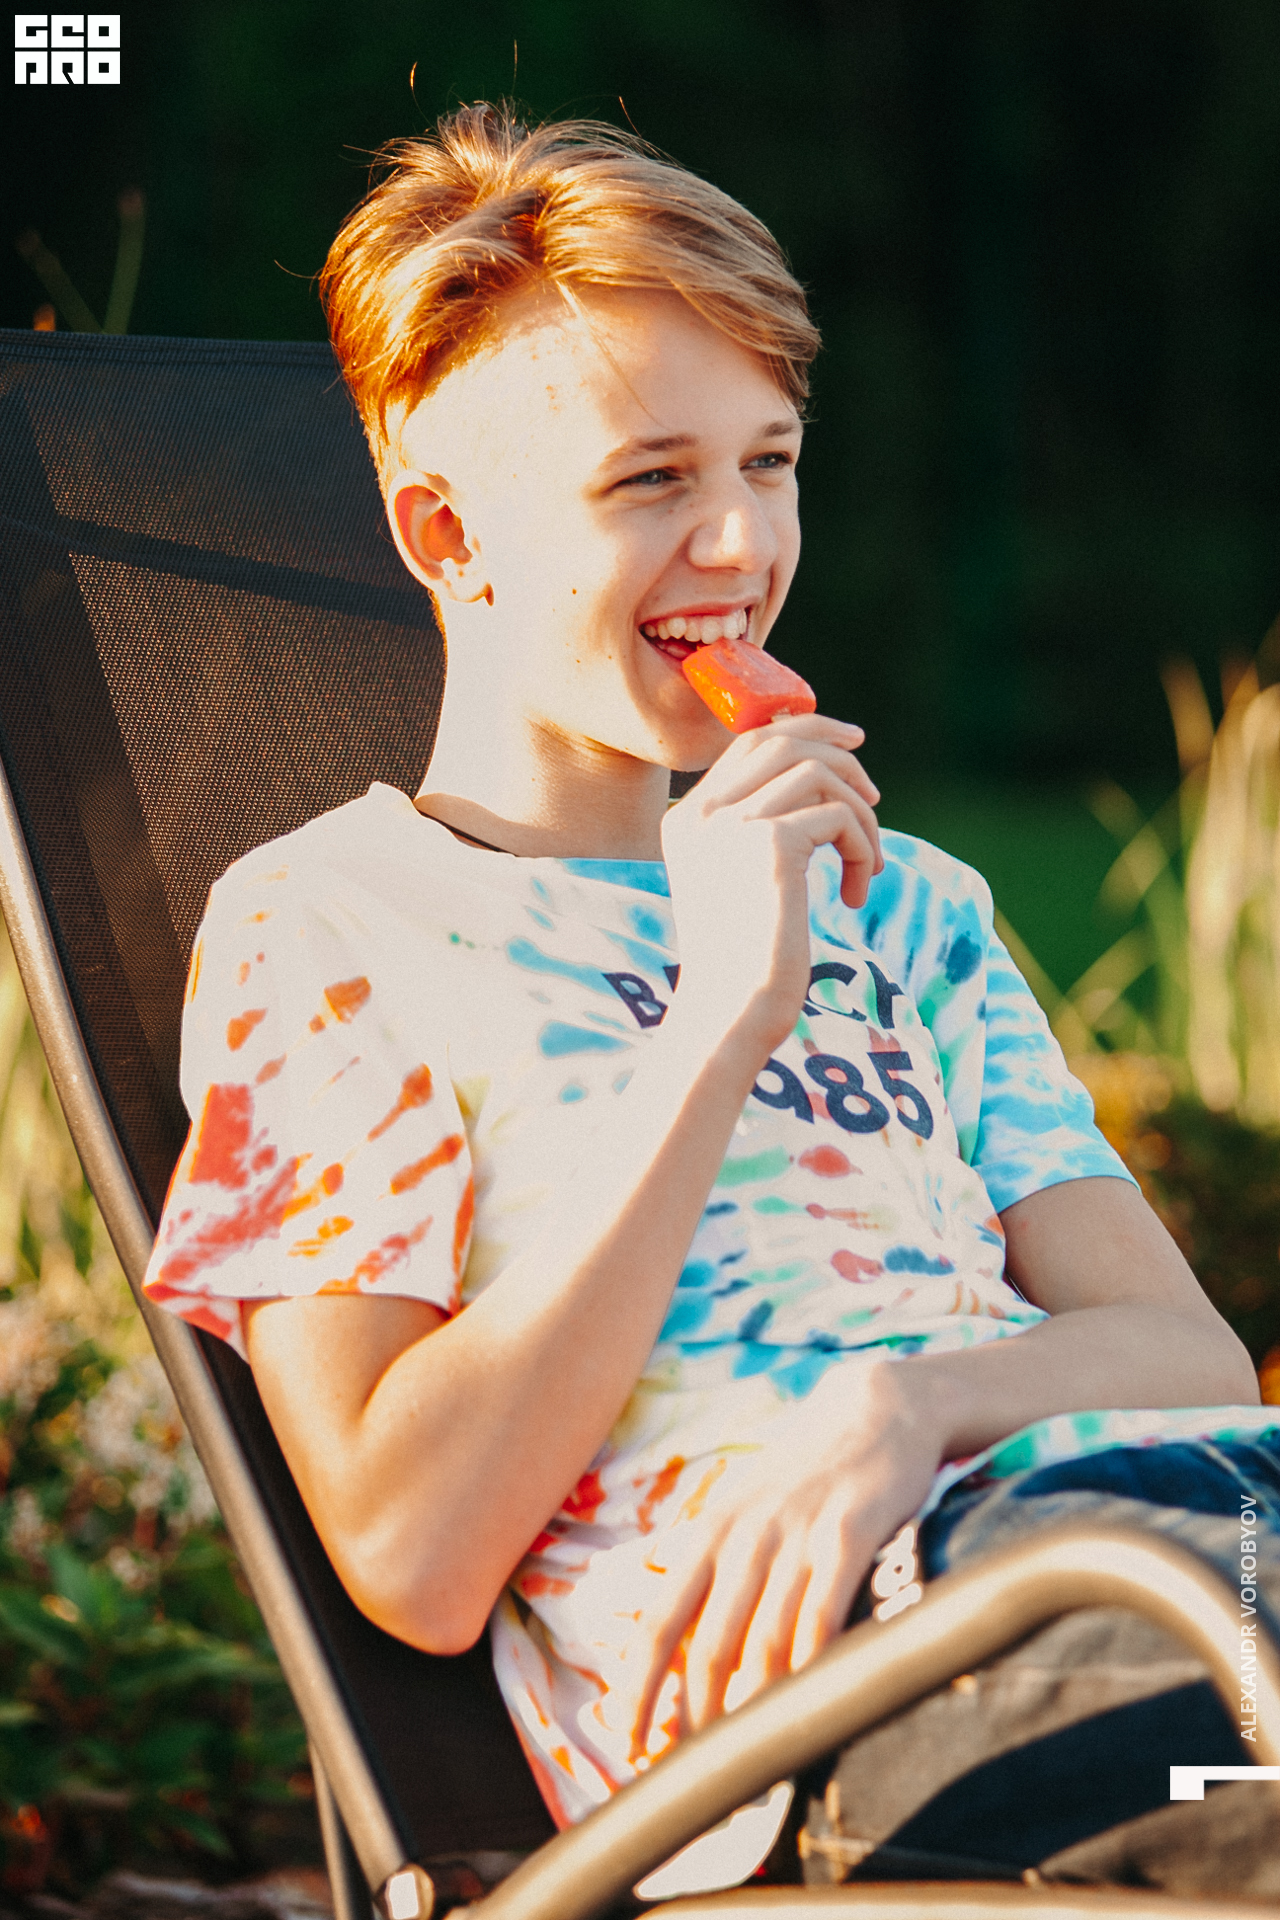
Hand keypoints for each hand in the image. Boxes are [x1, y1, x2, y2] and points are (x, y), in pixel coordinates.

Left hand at [627, 1358, 941, 1754]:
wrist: (873, 1408)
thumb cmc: (804, 1472)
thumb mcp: (741, 1506)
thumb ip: (711, 1568)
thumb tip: (669, 1637)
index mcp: (707, 1533)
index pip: (656, 1623)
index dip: (639, 1690)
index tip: (629, 1743)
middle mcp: (741, 1536)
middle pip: (707, 1648)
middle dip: (698, 1721)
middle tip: (701, 1775)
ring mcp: (794, 1535)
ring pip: (764, 1642)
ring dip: (757, 1711)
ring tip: (757, 1762)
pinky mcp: (848, 1534)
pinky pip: (823, 1613)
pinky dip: (812, 1665)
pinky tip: (811, 1704)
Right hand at [661, 715, 882, 1054]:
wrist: (731, 1011)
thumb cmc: (741, 962)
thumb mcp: (737, 883)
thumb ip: (758, 829)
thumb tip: (823, 778)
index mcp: (685, 820)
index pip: (749, 742)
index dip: (805, 730)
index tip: (849, 741)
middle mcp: (702, 814)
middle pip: (783, 741)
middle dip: (839, 753)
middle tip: (875, 790)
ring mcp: (732, 824)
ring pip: (819, 775)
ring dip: (860, 816)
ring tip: (866, 866)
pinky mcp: (770, 843)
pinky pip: (840, 818)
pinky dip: (861, 849)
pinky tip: (854, 895)